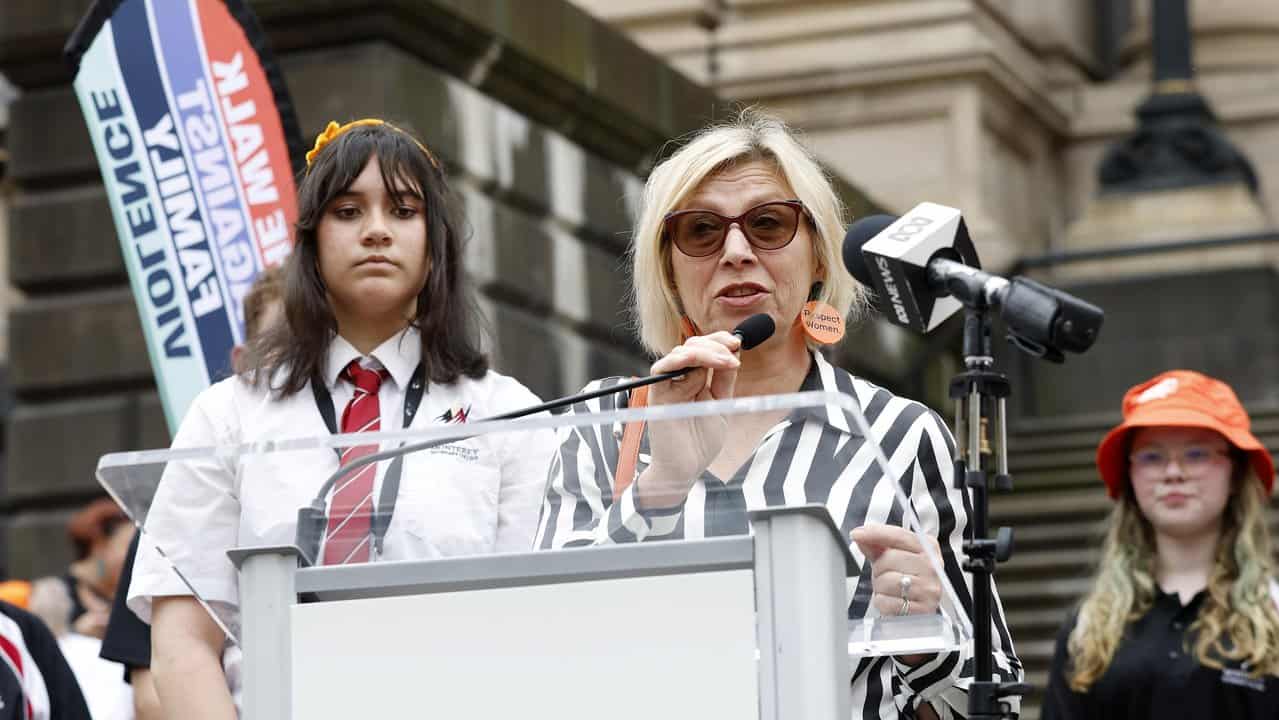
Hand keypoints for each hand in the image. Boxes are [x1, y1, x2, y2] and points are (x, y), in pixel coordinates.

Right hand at [636, 332, 740, 508]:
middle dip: (715, 343)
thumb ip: (723, 380)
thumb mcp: (720, 405)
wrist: (686, 468)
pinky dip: (679, 359)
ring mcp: (668, 385)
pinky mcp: (658, 394)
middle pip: (692, 346)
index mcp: (694, 380)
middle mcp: (680, 379)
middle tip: (734, 351)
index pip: (704, 349)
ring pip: (680, 353)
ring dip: (705, 352)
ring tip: (726, 361)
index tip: (738, 342)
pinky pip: (662, 369)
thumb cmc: (701, 442)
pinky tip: (696, 360)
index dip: (719, 342)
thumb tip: (733, 353)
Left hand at [851, 523, 944, 665]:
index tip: (857, 534)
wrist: (920, 613)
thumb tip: (860, 535)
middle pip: (889, 558)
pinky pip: (887, 602)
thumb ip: (878, 546)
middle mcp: (933, 566)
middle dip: (879, 568)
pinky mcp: (922, 610)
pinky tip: (892, 602)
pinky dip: (883, 603)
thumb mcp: (894, 559)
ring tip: (890, 590)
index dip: (876, 533)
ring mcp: (929, 589)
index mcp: (928, 548)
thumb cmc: (907, 582)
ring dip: (880, 587)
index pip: (899, 535)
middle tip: (885, 575)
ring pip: (887, 581)